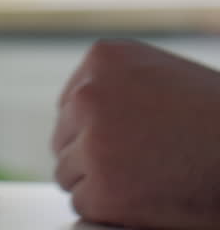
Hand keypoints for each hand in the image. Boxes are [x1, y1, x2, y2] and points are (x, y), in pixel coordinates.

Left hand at [52, 39, 219, 227]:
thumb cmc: (218, 117)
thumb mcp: (164, 76)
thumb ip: (118, 85)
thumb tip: (78, 107)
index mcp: (104, 59)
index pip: (70, 104)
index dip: (95, 128)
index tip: (124, 140)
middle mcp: (89, 95)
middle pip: (63, 138)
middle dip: (92, 154)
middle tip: (137, 165)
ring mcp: (93, 142)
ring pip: (68, 172)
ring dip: (98, 182)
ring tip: (145, 180)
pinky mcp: (103, 188)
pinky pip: (84, 203)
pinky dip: (109, 209)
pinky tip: (143, 199)